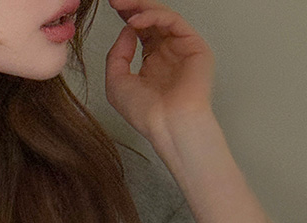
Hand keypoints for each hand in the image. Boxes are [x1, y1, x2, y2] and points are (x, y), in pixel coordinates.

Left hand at [105, 1, 214, 147]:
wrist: (167, 126)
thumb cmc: (146, 114)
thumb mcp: (117, 83)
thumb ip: (117, 54)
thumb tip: (127, 29)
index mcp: (151, 62)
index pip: (140, 31)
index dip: (127, 16)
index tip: (112, 7)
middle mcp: (167, 53)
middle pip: (151, 20)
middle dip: (133, 7)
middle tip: (116, 1)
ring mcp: (181, 48)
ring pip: (163, 16)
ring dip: (142, 8)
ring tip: (123, 6)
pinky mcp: (194, 46)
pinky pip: (174, 21)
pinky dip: (154, 17)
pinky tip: (136, 22)